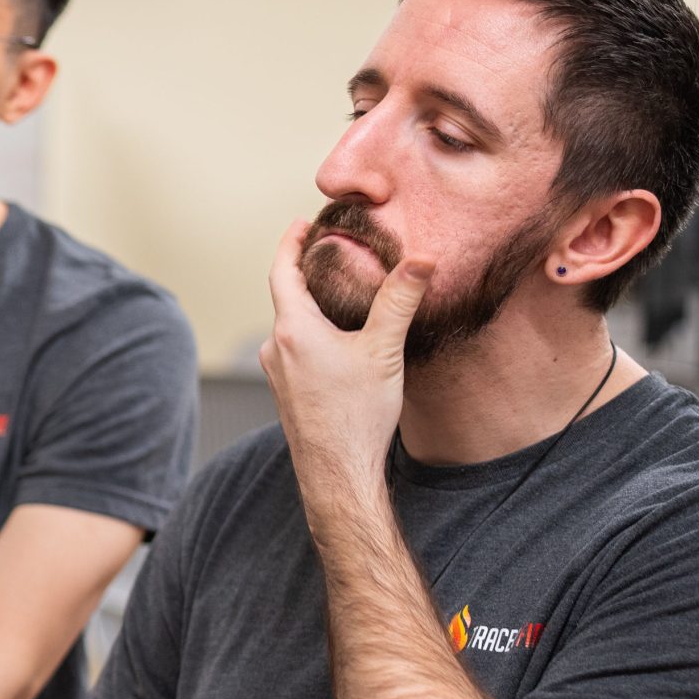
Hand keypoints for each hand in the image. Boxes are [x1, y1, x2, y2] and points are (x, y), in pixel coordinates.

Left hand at [260, 218, 432, 512]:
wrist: (338, 474)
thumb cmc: (357, 416)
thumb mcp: (384, 350)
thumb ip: (400, 301)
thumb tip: (422, 259)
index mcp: (293, 330)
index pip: (283, 272)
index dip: (291, 243)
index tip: (302, 223)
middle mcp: (276, 349)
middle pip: (287, 297)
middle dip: (306, 271)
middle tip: (329, 250)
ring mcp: (278, 373)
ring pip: (292, 325)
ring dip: (311, 305)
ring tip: (337, 290)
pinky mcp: (287, 392)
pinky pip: (295, 349)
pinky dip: (312, 331)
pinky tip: (337, 338)